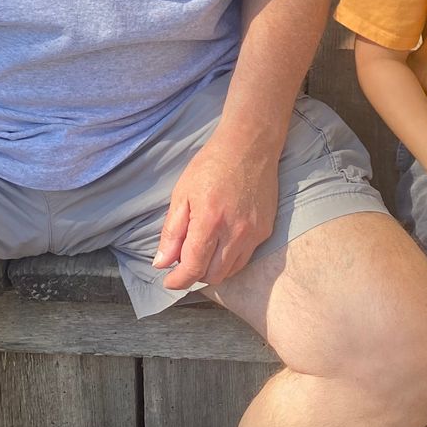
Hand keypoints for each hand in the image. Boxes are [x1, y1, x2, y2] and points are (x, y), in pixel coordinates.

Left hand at [154, 136, 278, 290]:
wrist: (249, 145)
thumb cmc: (211, 164)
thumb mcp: (182, 194)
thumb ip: (172, 232)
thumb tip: (161, 263)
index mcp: (209, 221)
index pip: (192, 267)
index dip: (177, 280)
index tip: (169, 281)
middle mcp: (235, 232)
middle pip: (212, 276)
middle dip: (195, 275)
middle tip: (185, 260)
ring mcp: (253, 233)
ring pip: (231, 271)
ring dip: (213, 269)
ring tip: (203, 252)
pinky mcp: (266, 230)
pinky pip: (245, 258)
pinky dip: (230, 259)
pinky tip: (222, 243)